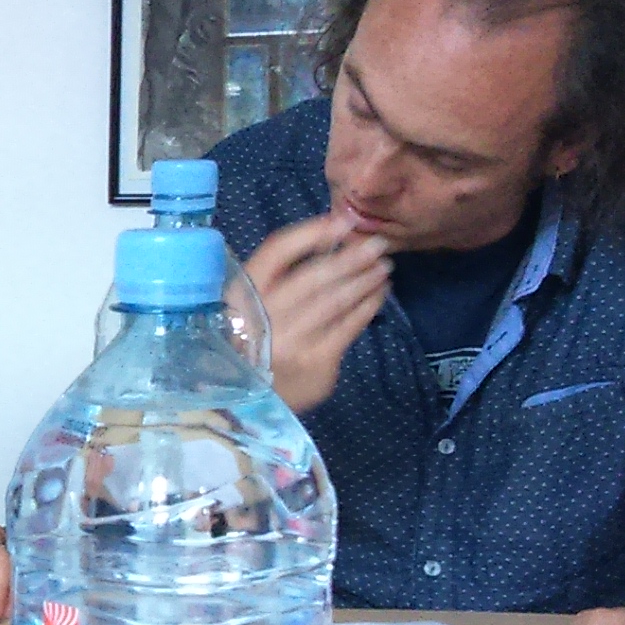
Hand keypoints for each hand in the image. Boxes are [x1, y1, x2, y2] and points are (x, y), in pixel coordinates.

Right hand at [245, 213, 389, 411]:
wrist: (244, 402)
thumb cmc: (248, 345)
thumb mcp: (245, 308)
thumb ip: (274, 279)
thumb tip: (327, 241)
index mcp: (241, 294)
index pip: (278, 251)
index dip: (311, 233)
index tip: (342, 222)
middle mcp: (264, 316)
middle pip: (315, 275)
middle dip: (351, 256)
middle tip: (378, 244)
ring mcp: (291, 340)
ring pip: (337, 299)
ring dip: (365, 279)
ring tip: (383, 267)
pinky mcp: (316, 361)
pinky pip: (349, 326)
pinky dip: (368, 306)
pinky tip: (378, 295)